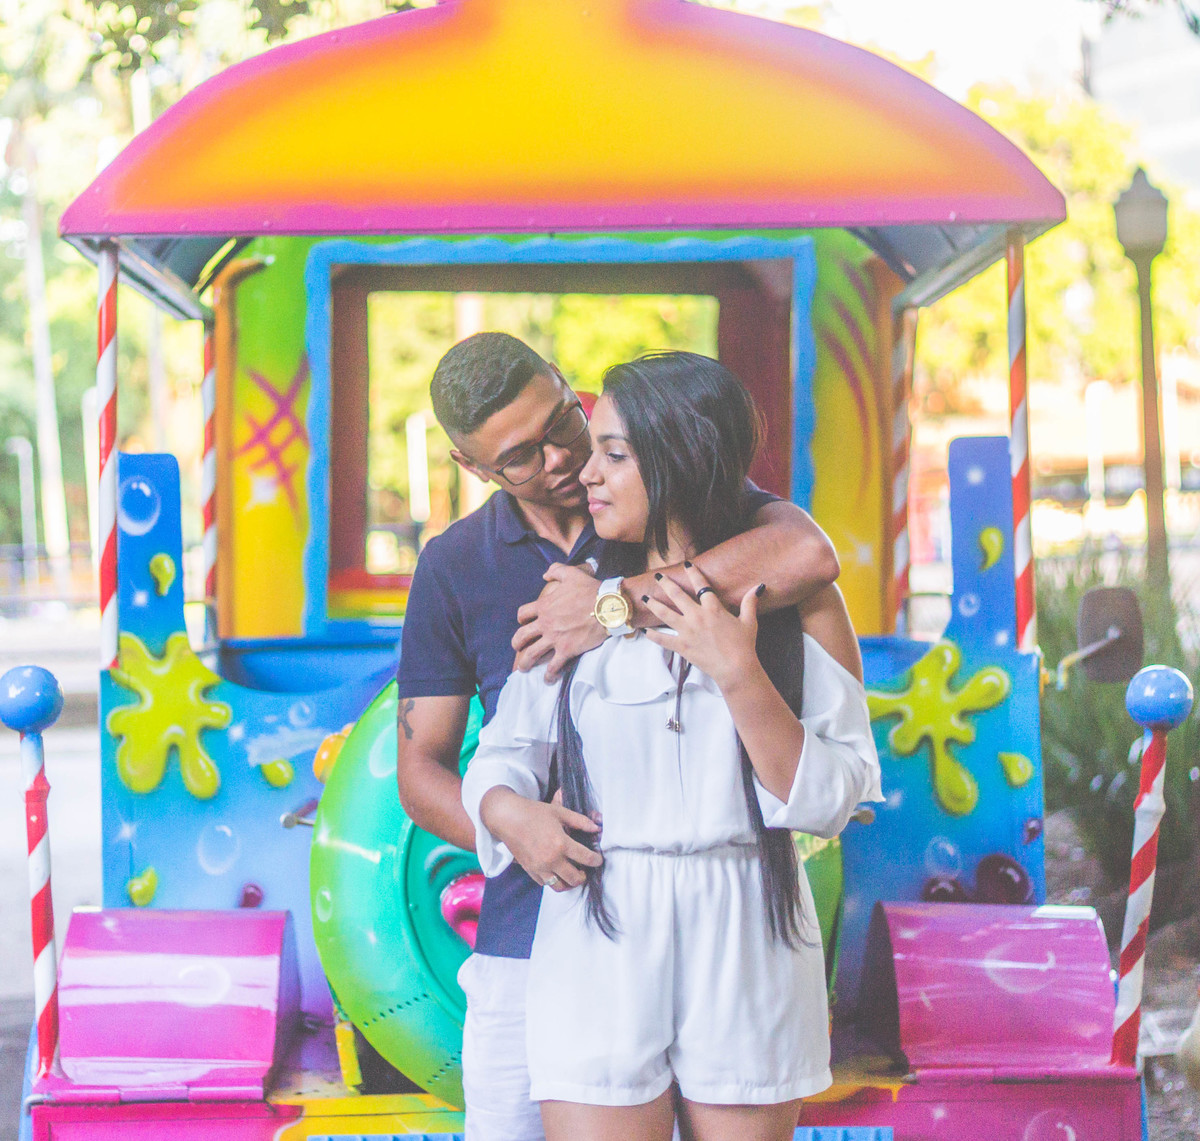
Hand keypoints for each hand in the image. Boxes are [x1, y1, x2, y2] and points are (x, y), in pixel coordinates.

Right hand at [479, 787, 602, 891]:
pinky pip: (546, 883)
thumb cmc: (535, 812)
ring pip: (560, 886)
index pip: (586, 858)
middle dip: (584, 875)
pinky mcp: (530, 871)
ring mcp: (540, 867)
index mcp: (561, 843)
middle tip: (585, 870)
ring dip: (569, 883)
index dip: (596, 860)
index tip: (598, 859)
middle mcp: (551, 859)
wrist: (508, 818)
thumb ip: (580, 821)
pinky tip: (557, 872)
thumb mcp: (560, 812)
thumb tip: (597, 828)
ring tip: (572, 874)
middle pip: (575, 878)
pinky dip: (554, 880)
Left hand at [512, 562, 602, 680]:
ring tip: (524, 669)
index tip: (524, 623)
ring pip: (532, 654)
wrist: (608, 607)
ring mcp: (554, 638)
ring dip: (525, 663)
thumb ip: (556, 571)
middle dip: (517, 644)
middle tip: (518, 648)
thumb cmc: (591, 590)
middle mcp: (545, 623)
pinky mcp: (566, 650)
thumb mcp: (572, 574)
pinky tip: (548, 679)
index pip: (523, 614)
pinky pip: (553, 666)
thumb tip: (545, 575)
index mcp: (544, 605)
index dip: (521, 619)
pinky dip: (549, 675)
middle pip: (521, 636)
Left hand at [643, 564, 763, 690]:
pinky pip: (663, 639)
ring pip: (665, 614)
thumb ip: (749, 603)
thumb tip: (758, 587)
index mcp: (713, 608)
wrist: (735, 668)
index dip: (693, 573)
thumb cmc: (744, 645)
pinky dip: (653, 635)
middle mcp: (697, 616)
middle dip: (666, 584)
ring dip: (654, 604)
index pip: (701, 585)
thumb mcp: (749, 622)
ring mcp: (687, 631)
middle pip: (677, 595)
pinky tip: (644, 631)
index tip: (686, 564)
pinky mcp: (682, 646)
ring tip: (645, 598)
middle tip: (658, 577)